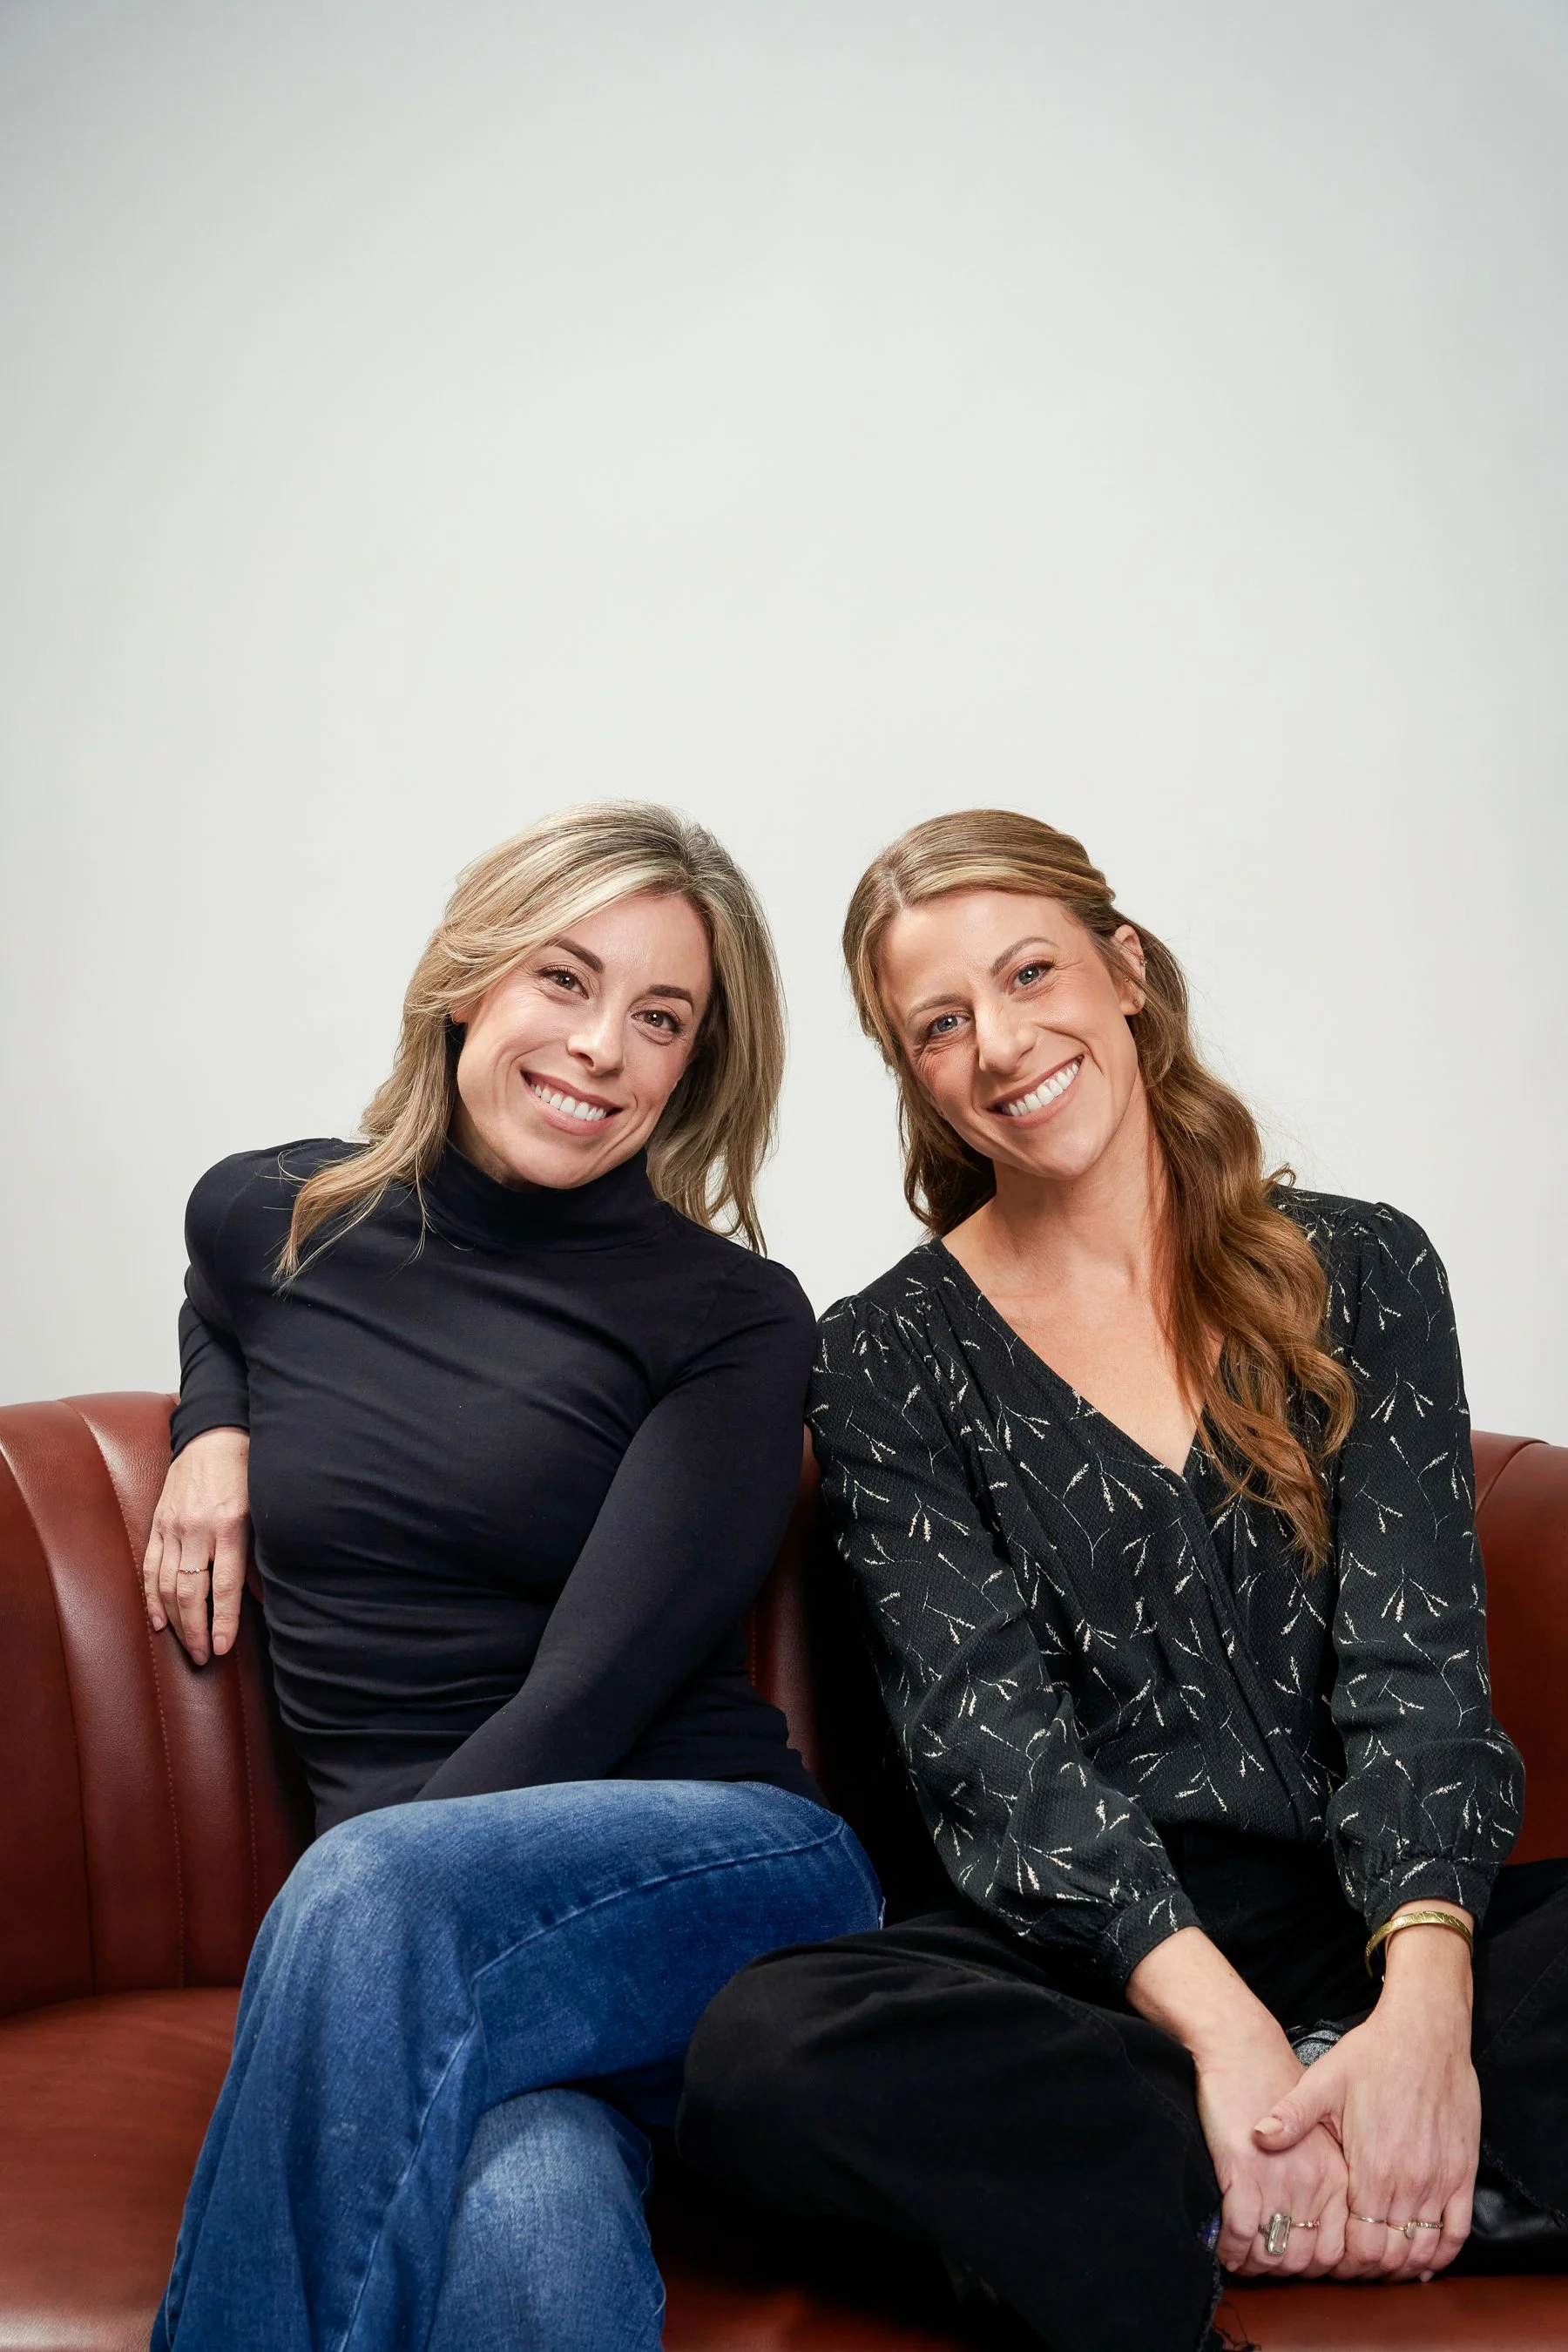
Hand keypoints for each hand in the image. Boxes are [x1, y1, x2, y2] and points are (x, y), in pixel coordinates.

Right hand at [141, 1427, 250, 1663]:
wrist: (215, 1434)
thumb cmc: (247, 1472)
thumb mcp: (263, 1510)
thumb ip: (261, 1553)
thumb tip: (266, 1597)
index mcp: (229, 1525)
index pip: (223, 1585)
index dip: (221, 1621)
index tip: (220, 1649)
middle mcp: (197, 1528)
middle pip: (190, 1592)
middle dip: (195, 1630)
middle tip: (201, 1658)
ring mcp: (173, 1526)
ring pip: (166, 1584)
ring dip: (174, 1621)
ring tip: (184, 1646)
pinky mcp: (158, 1522)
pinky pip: (150, 1566)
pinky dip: (152, 1597)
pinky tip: (158, 1620)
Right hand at [1196, 2019, 1348, 2275]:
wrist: (1240, 2048)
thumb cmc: (1273, 2087)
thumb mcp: (1315, 2134)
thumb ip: (1322, 2181)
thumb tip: (1321, 2231)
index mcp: (1335, 2176)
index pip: (1337, 2251)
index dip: (1312, 2268)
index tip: (1291, 2263)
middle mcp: (1313, 2183)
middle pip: (1305, 2260)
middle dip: (1281, 2272)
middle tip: (1263, 2268)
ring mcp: (1278, 2179)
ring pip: (1274, 2253)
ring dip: (1254, 2266)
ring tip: (1241, 2262)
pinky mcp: (1243, 2171)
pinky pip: (1240, 2232)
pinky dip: (1230, 2249)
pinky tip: (1223, 2248)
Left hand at [1252, 1917, 1477, 2282]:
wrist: (1426, 2032)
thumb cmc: (1372, 2055)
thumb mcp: (1323, 2081)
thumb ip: (1291, 2116)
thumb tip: (1257, 2137)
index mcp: (1371, 2170)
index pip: (1359, 2248)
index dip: (1343, 2263)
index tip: (1328, 2259)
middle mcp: (1408, 2184)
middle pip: (1390, 2257)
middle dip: (1369, 2269)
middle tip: (1350, 2265)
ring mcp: (1439, 2183)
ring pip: (1423, 2251)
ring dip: (1403, 2264)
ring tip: (1381, 2262)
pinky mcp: (1463, 2174)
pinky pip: (1457, 2233)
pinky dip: (1441, 2252)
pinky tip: (1423, 2255)